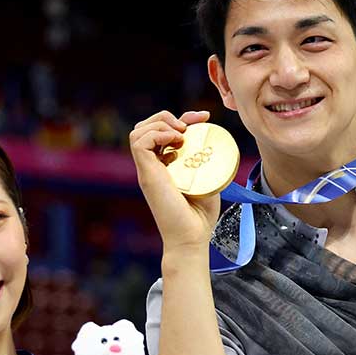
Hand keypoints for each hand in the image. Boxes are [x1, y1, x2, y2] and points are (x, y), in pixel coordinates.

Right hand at [129, 110, 220, 252]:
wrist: (191, 238)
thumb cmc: (199, 216)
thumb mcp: (207, 180)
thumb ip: (206, 165)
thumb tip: (217, 146)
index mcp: (163, 166)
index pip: (162, 131)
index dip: (181, 117)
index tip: (204, 117)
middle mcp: (151, 166)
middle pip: (144, 127)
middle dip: (166, 116)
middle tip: (190, 125)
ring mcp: (147, 170)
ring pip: (138, 131)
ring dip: (160, 124)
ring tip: (181, 134)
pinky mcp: (146, 175)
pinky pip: (139, 143)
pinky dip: (157, 134)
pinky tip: (175, 140)